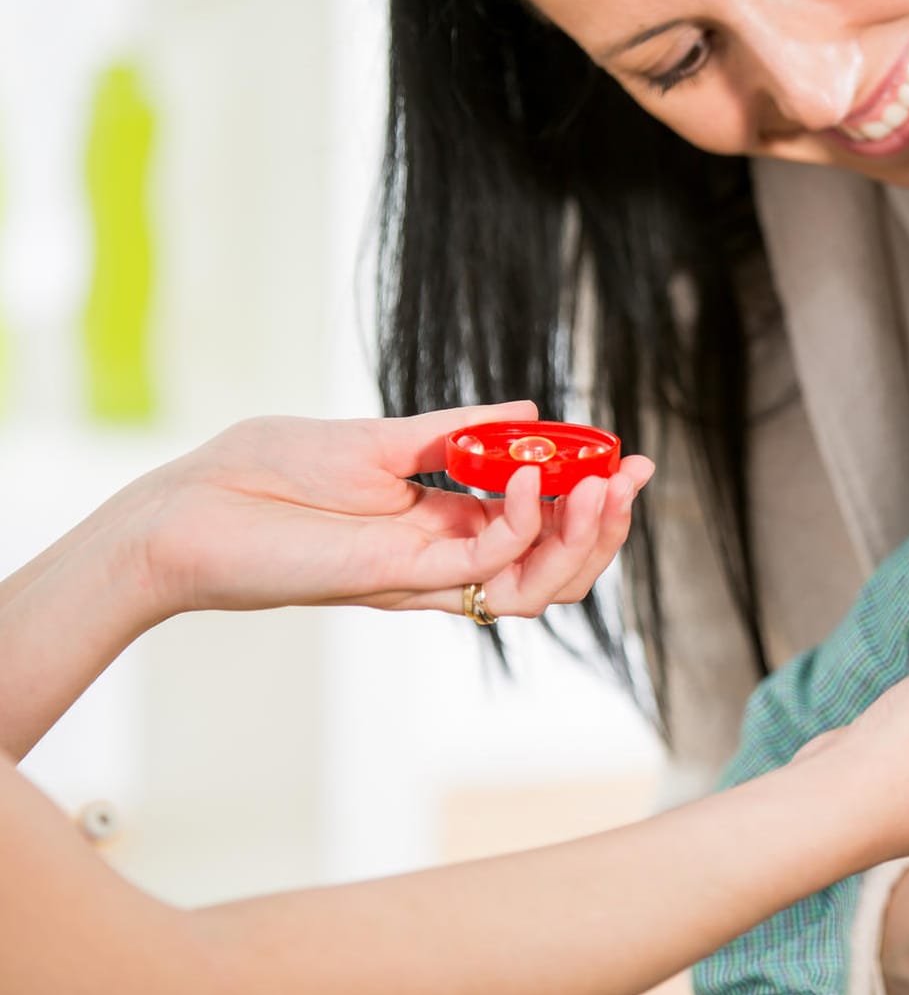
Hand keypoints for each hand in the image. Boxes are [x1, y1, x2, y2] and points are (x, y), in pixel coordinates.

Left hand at [126, 402, 653, 621]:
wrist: (189, 509)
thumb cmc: (266, 472)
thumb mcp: (379, 439)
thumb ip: (457, 430)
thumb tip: (532, 409)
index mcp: (444, 525)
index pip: (541, 528)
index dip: (591, 499)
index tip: (628, 457)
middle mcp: (444, 558)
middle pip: (553, 566)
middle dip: (606, 525)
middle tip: (632, 474)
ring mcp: (425, 574)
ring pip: (536, 585)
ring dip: (581, 537)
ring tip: (603, 483)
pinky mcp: (399, 576)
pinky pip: (484, 567)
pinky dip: (520, 524)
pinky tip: (529, 474)